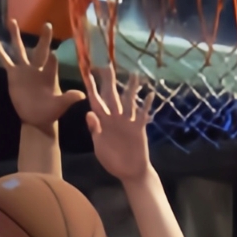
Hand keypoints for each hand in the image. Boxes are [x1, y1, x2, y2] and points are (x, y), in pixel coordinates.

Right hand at [0, 27, 75, 130]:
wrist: (36, 118)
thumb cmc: (50, 112)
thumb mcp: (59, 105)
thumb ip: (68, 99)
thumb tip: (82, 96)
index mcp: (50, 74)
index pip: (51, 61)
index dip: (52, 57)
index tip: (53, 52)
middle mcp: (38, 68)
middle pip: (40, 50)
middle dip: (44, 38)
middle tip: (47, 24)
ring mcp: (25, 70)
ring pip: (20, 49)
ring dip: (16, 36)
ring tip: (13, 21)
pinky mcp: (13, 74)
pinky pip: (5, 60)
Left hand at [76, 22, 155, 182]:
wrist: (129, 172)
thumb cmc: (112, 161)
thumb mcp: (100, 147)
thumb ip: (95, 131)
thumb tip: (89, 114)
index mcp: (102, 122)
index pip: (96, 101)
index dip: (92, 88)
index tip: (87, 74)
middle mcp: (115, 118)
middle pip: (112, 96)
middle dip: (110, 81)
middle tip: (108, 65)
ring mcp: (128, 121)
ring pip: (129, 101)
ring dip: (131, 88)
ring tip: (134, 74)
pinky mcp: (139, 127)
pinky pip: (143, 114)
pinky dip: (146, 104)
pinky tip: (150, 94)